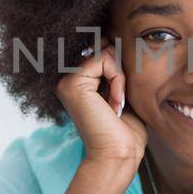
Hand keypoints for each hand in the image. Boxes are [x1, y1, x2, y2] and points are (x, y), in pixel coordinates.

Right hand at [54, 45, 146, 169]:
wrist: (120, 154)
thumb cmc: (126, 129)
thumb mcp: (123, 91)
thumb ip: (117, 67)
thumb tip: (117, 39)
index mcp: (78, 80)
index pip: (103, 48)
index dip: (120, 64)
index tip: (122, 96)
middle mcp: (68, 79)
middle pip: (103, 45)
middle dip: (120, 68)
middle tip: (120, 99)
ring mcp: (67, 81)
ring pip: (105, 51)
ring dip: (120, 76)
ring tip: (117, 103)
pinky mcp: (72, 84)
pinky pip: (104, 59)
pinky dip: (118, 78)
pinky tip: (115, 103)